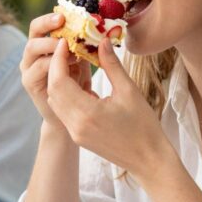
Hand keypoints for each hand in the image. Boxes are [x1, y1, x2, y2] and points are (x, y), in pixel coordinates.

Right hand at [20, 12, 90, 126]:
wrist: (70, 117)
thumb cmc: (79, 86)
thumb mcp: (86, 61)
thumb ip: (89, 46)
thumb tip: (105, 30)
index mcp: (47, 44)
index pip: (46, 23)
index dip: (55, 15)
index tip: (70, 12)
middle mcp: (35, 53)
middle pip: (34, 30)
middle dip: (48, 23)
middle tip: (63, 21)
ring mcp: (29, 67)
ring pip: (32, 47)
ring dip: (50, 43)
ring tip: (68, 44)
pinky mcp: (30, 82)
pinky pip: (37, 68)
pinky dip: (52, 63)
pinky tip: (69, 62)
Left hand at [46, 37, 168, 175]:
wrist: (148, 160)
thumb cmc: (144, 126)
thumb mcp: (129, 91)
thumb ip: (111, 65)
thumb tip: (102, 40)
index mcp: (86, 113)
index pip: (59, 81)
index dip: (59, 59)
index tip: (65, 42)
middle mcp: (75, 124)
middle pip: (53, 90)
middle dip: (56, 67)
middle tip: (67, 49)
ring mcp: (74, 132)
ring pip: (55, 101)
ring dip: (59, 81)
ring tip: (72, 63)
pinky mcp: (77, 136)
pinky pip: (63, 111)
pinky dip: (65, 94)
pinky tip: (79, 84)